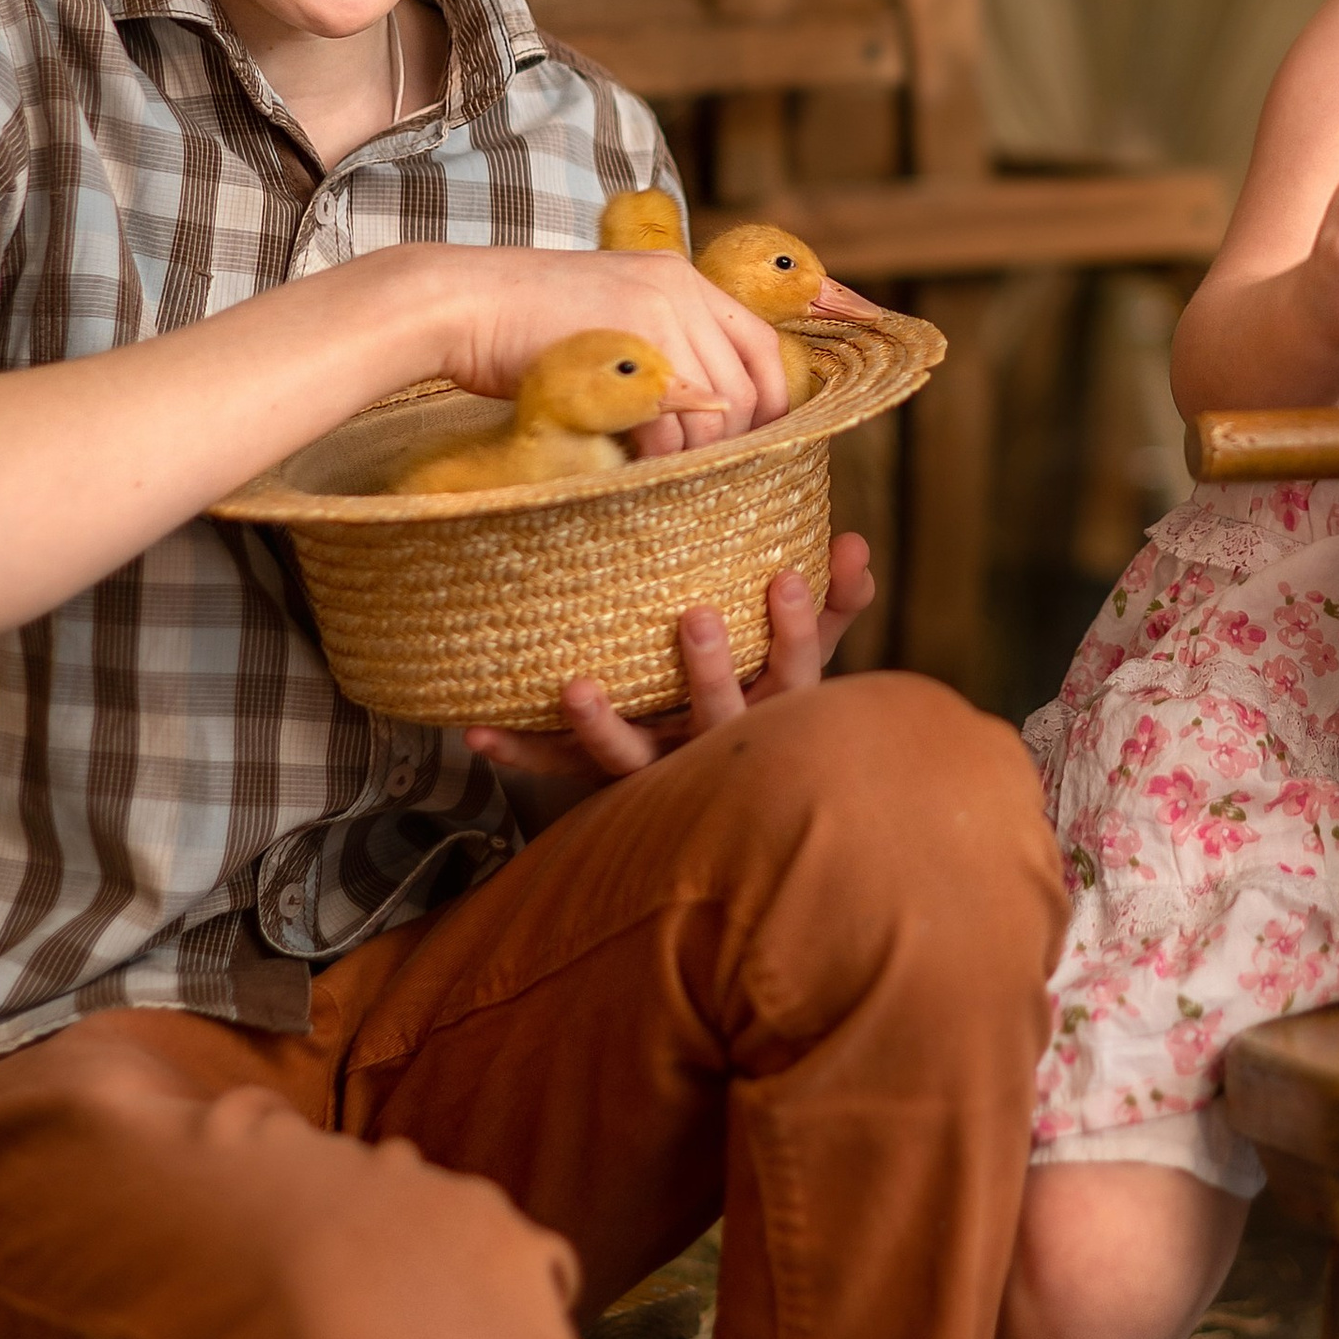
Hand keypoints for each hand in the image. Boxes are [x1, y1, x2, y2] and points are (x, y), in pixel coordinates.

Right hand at [424, 242, 790, 441]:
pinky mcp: (627, 341)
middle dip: (734, 439)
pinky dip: (660, 451)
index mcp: (682, 277)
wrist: (464, 299)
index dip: (774, 399)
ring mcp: (656, 311)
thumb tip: (704, 410)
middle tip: (706, 469)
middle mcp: (680, 287)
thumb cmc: (526, 322)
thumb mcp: (611, 315)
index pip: (762, 344)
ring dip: (692, 452)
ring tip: (663, 469)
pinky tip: (637, 461)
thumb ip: (660, 345)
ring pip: (711, 407)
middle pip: (743, 384)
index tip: (764, 437)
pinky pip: (668, 416)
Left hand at [466, 533, 876, 797]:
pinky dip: (521, 751)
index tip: (785, 577)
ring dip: (600, 727)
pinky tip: (481, 732)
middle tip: (694, 616)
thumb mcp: (806, 653)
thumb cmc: (765, 697)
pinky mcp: (606, 779)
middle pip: (716, 719)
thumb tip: (857, 541)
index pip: (794, 674)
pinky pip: (559, 769)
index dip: (794, 631)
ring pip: (631, 759)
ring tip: (577, 686)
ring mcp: (659, 771)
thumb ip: (836, 601)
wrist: (722, 796)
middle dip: (708, 672)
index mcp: (770, 712)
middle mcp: (714, 750)